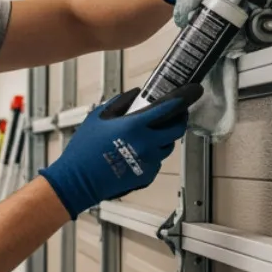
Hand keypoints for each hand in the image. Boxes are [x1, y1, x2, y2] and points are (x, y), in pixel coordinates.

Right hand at [37, 84, 201, 218]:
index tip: (193, 91)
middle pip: (176, 130)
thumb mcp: (98, 117)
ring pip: (168, 146)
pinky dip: (152, 154)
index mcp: (135, 126)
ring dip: (164, 138)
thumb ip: (120, 103)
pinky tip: (137, 152)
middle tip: (176, 114)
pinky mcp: (147, 176)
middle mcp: (146, 144)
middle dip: (179, 120)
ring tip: (149, 135)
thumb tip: (136, 92)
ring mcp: (148, 162)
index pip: (169, 108)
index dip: (184, 97)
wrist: (78, 180)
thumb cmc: (84, 149)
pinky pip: (157, 161)